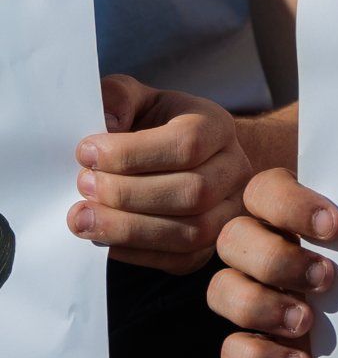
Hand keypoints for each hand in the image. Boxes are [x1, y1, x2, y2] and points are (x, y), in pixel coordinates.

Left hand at [69, 74, 254, 273]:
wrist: (185, 156)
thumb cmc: (154, 127)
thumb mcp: (137, 100)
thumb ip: (119, 97)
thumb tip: (108, 122)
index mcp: (217, 127)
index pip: (187, 144)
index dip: (131, 153)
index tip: (85, 152)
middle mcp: (236, 169)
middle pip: (193, 192)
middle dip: (127, 194)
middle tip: (82, 186)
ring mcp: (231, 210)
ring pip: (192, 231)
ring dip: (129, 229)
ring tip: (83, 219)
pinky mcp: (213, 244)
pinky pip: (183, 260)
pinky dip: (138, 253)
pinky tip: (105, 239)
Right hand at [209, 167, 337, 357]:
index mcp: (289, 215)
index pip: (265, 191)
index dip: (292, 205)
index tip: (336, 227)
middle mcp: (261, 250)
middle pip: (233, 238)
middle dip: (276, 259)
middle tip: (326, 278)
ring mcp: (251, 297)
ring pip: (220, 290)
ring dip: (261, 306)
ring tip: (307, 321)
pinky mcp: (253, 346)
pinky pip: (231, 350)